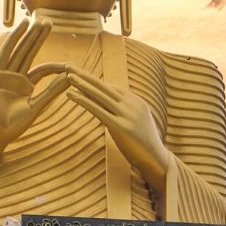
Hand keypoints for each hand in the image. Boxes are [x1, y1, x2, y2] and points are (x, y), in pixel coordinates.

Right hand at [0, 20, 72, 147]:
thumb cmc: (14, 125)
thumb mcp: (36, 107)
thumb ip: (52, 91)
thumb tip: (70, 78)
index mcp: (26, 86)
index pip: (42, 69)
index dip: (55, 66)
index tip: (68, 65)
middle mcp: (16, 77)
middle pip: (30, 52)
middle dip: (39, 38)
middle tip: (50, 22)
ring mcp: (5, 73)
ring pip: (19, 49)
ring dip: (28, 34)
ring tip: (38, 20)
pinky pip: (6, 52)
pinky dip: (13, 39)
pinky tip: (21, 27)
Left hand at [32, 64, 171, 186]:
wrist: (157, 160)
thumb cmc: (144, 145)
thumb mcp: (136, 124)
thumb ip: (125, 114)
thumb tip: (112, 110)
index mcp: (136, 102)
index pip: (111, 88)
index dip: (94, 81)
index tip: (79, 73)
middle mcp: (132, 104)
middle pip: (104, 86)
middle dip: (85, 75)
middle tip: (68, 66)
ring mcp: (127, 115)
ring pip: (101, 95)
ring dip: (83, 84)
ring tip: (68, 76)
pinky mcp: (121, 127)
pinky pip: (99, 110)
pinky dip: (84, 101)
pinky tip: (71, 94)